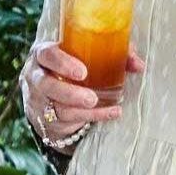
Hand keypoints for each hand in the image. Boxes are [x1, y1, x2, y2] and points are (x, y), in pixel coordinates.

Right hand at [23, 42, 146, 140]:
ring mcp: (39, 99)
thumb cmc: (73, 65)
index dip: (62, 63)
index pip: (47, 55)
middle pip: (46, 85)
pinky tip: (112, 113)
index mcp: (43, 54)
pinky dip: (93, 117)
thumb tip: (139, 64)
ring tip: (100, 106)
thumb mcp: (85, 56)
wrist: (51, 92)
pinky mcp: (47, 118)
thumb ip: (113, 55)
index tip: (82, 73)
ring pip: (55, 107)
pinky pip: (68, 120)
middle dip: (68, 92)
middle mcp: (36, 76)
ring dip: (81, 110)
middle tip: (91, 97)